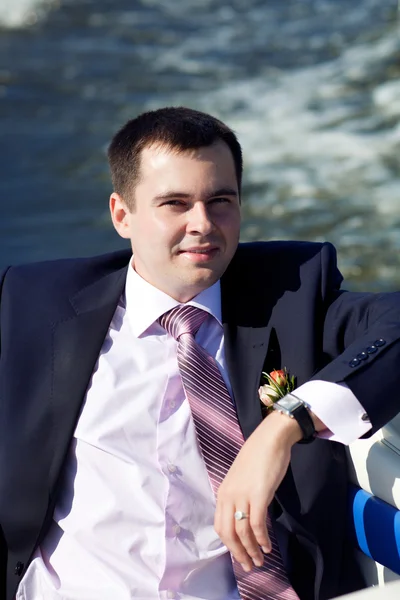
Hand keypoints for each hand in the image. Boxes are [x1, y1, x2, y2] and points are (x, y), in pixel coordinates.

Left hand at [214, 411, 302, 571]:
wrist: (270, 438)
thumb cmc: (258, 456)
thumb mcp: (242, 479)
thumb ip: (240, 497)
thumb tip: (245, 517)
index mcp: (223, 492)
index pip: (219, 526)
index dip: (229, 544)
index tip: (239, 555)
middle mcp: (229, 495)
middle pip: (228, 533)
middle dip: (238, 553)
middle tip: (249, 566)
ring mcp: (243, 495)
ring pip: (242, 532)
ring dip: (251, 550)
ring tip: (260, 560)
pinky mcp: (259, 495)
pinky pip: (257, 524)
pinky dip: (261, 538)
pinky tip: (267, 546)